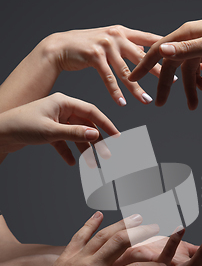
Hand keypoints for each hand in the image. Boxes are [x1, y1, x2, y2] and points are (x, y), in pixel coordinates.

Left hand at [0, 93, 118, 164]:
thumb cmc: (20, 126)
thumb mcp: (51, 131)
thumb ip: (75, 133)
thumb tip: (95, 135)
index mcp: (62, 102)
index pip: (91, 112)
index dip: (106, 124)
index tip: (117, 136)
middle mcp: (60, 109)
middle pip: (85, 125)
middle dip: (96, 141)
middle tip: (106, 155)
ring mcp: (54, 120)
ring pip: (75, 135)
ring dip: (84, 149)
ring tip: (92, 164)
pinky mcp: (47, 131)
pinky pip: (63, 142)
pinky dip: (68, 151)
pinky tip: (71, 162)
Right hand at [46, 25, 162, 105]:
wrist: (60, 46)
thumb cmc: (86, 46)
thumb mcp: (109, 41)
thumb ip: (126, 46)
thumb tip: (144, 52)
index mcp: (123, 32)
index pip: (149, 39)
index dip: (165, 49)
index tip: (180, 58)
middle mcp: (116, 36)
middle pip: (142, 56)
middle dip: (158, 70)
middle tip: (172, 82)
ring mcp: (105, 45)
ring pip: (126, 71)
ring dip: (137, 88)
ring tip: (147, 101)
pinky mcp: (94, 55)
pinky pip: (108, 77)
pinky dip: (115, 92)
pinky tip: (121, 103)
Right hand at [129, 9, 201, 108]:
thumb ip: (187, 50)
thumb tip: (161, 50)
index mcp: (187, 33)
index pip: (159, 50)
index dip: (144, 65)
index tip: (132, 79)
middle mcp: (191, 37)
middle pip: (171, 63)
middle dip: (166, 85)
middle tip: (159, 104)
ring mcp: (201, 44)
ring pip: (187, 69)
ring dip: (188, 88)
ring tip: (192, 106)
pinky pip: (198, 68)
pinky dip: (198, 81)